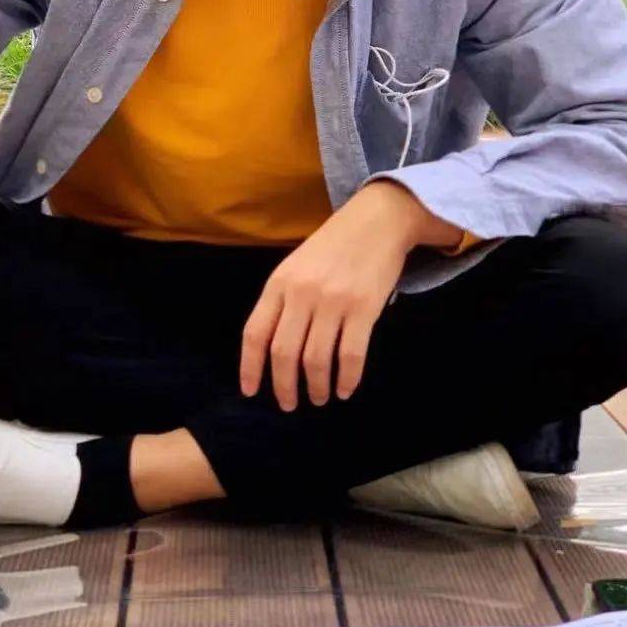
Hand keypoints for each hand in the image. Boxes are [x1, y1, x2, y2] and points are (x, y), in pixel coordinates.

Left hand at [239, 182, 439, 410]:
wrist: (376, 221)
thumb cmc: (332, 247)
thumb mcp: (295, 267)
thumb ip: (282, 301)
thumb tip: (270, 349)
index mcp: (278, 283)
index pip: (255, 333)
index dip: (250, 367)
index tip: (251, 392)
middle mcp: (301, 293)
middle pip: (283, 352)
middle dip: (284, 386)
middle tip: (289, 405)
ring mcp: (333, 301)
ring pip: (316, 359)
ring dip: (316, 386)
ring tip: (319, 398)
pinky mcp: (364, 309)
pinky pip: (351, 355)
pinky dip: (346, 379)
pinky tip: (345, 389)